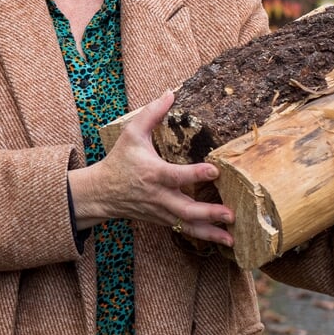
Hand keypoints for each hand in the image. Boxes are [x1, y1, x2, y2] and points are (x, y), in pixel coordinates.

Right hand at [69, 90, 234, 245]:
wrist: (101, 193)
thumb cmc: (119, 161)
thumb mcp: (131, 134)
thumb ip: (151, 113)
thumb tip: (170, 93)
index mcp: (153, 174)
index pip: (176, 176)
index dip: (195, 174)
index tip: (215, 171)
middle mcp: (159, 196)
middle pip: (186, 210)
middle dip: (209, 214)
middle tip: (231, 214)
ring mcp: (161, 211)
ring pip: (187, 226)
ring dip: (210, 233)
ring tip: (231, 239)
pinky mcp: (163, 220)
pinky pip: (184, 231)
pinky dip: (203, 236)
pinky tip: (222, 241)